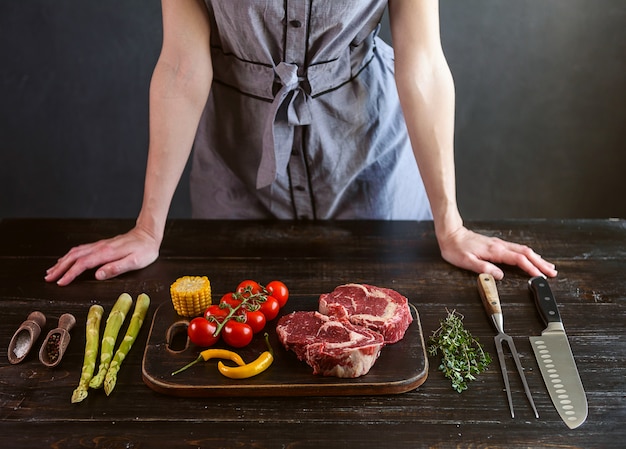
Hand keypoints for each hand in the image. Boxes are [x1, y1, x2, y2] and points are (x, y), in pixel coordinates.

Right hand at [44, 226, 160, 285]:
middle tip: (48, 278)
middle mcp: (100, 247)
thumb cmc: (145, 250)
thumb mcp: (135, 262)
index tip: (61, 282)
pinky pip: (81, 249)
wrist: (148, 234)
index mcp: (106, 253)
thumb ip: (116, 268)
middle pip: (74, 257)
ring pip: (75, 252)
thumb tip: (98, 275)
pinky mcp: (101, 245)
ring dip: (62, 261)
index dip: (70, 274)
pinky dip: (70, 255)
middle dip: (60, 268)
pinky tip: (66, 259)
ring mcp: (99, 245)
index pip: (83, 264)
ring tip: (52, 270)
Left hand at [437, 225, 557, 279]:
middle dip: (541, 263)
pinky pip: (517, 249)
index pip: (519, 260)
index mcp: (495, 251)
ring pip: (523, 250)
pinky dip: (528, 255)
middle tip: (552, 272)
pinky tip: (530, 258)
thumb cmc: (455, 248)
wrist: (450, 234)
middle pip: (526, 253)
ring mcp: (499, 244)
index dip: (531, 268)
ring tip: (547, 266)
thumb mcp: (466, 262)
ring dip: (537, 258)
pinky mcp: (496, 244)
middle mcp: (499, 246)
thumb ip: (483, 268)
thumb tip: (499, 276)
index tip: (541, 276)